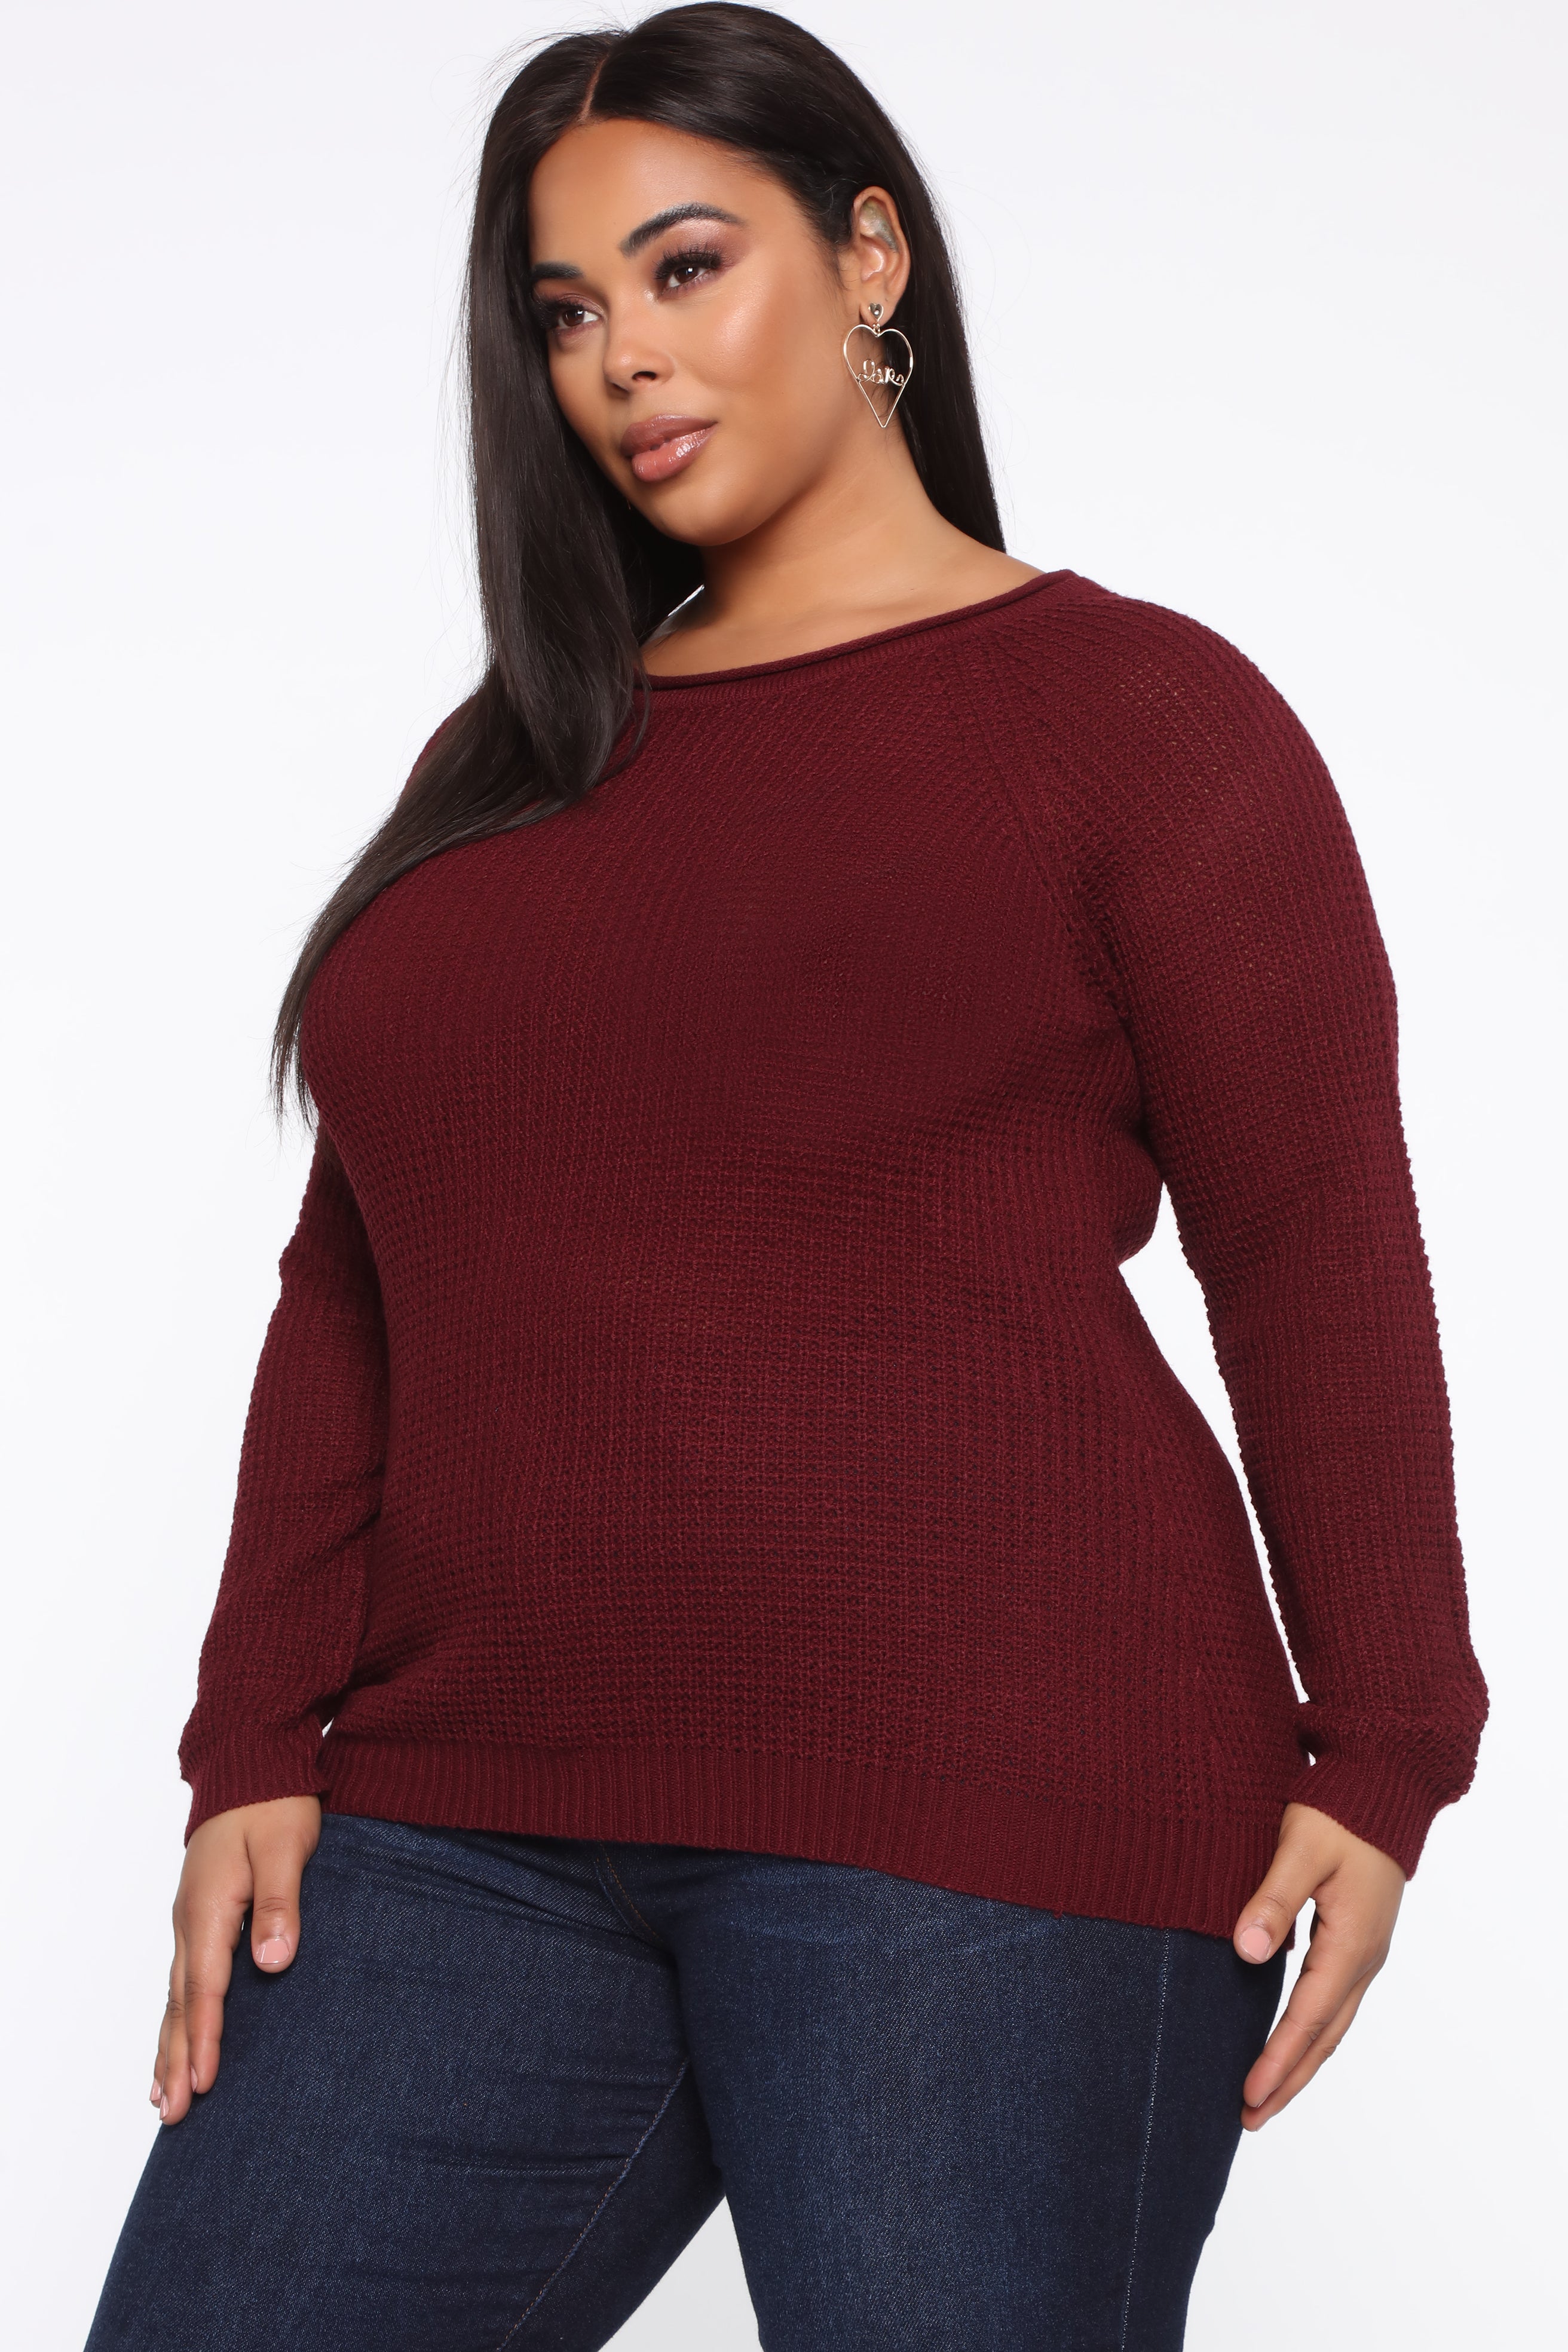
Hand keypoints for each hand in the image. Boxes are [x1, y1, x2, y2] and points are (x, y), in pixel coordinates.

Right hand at [151, 1795, 320, 2125]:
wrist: (252, 1762)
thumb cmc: (274, 1801)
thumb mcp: (284, 1847)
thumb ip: (278, 1905)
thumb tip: (271, 1964)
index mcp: (209, 1907)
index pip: (206, 1987)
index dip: (205, 2038)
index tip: (202, 2085)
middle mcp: (190, 1919)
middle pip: (181, 2003)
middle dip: (176, 2059)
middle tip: (172, 2116)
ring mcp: (191, 1919)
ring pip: (176, 1996)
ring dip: (171, 2046)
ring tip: (162, 2097)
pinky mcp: (201, 1916)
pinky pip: (184, 1978)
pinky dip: (178, 2016)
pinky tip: (177, 2040)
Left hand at [1231, 1799, 1404, 2127]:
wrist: (1383, 1785)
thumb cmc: (1340, 1810)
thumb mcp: (1301, 1847)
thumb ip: (1273, 1899)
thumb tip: (1245, 1951)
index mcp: (1351, 1943)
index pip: (1307, 2019)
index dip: (1276, 2061)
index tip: (1248, 2097)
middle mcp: (1363, 1958)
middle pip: (1324, 2037)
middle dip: (1288, 2081)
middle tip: (1250, 2119)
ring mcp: (1364, 1951)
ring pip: (1330, 2024)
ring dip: (1299, 2062)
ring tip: (1266, 2097)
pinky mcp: (1357, 1939)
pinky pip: (1332, 2001)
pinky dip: (1309, 2031)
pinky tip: (1288, 2041)